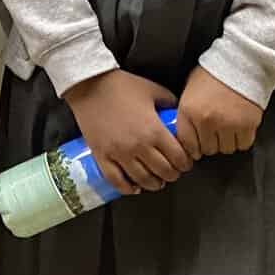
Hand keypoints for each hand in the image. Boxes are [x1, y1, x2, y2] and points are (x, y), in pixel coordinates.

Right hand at [62, 70, 190, 194]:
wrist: (89, 85)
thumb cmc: (121, 85)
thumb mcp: (152, 90)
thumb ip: (169, 103)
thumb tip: (179, 115)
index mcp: (154, 130)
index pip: (178, 158)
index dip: (186, 163)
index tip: (185, 161)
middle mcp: (138, 146)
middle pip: (164, 172)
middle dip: (173, 174)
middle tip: (174, 170)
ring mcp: (118, 154)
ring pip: (143, 180)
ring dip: (154, 183)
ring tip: (158, 180)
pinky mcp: (102, 156)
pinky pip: (117, 181)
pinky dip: (128, 189)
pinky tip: (135, 187)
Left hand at [175, 66, 262, 158]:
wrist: (242, 62)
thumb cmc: (215, 72)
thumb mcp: (190, 88)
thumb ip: (186, 110)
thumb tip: (184, 129)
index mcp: (189, 110)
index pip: (186, 143)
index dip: (191, 147)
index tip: (195, 147)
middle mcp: (207, 121)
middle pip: (207, 149)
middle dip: (209, 143)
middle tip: (214, 133)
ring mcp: (227, 125)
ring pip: (225, 149)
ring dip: (225, 142)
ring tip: (227, 127)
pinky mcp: (247, 126)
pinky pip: (242, 145)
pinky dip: (241, 139)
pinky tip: (239, 127)